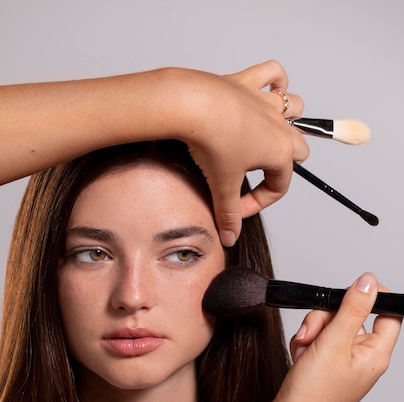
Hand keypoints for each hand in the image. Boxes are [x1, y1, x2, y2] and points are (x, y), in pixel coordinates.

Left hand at [180, 60, 308, 244]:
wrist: (192, 106)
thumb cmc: (211, 143)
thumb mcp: (222, 185)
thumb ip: (228, 214)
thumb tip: (229, 239)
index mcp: (280, 152)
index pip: (280, 185)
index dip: (259, 203)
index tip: (237, 209)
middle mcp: (280, 125)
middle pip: (299, 147)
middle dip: (285, 164)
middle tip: (260, 175)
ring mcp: (266, 101)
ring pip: (295, 107)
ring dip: (290, 120)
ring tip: (270, 135)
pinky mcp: (248, 82)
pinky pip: (273, 73)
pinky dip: (275, 79)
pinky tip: (269, 90)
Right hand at [273, 273, 400, 401]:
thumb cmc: (313, 395)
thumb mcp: (333, 343)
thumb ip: (352, 309)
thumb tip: (368, 281)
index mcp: (375, 354)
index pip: (388, 314)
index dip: (372, 297)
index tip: (350, 292)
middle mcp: (362, 357)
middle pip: (352, 316)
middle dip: (326, 318)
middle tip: (315, 332)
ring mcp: (343, 362)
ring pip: (330, 326)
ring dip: (312, 331)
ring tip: (304, 350)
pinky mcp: (325, 366)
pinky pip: (317, 341)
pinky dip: (305, 344)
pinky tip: (299, 357)